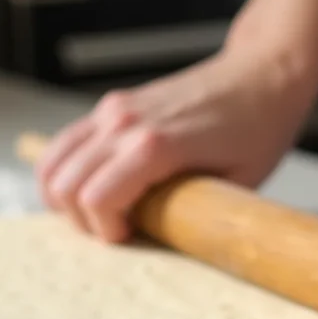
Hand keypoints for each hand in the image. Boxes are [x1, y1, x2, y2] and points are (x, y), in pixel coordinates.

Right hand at [36, 45, 317, 241]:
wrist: (263, 74)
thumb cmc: (258, 128)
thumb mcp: (237, 184)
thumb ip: (193, 213)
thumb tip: (162, 244)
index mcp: (155, 144)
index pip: (95, 200)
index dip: (107, 231)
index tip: (131, 237)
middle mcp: (124, 122)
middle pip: (64, 185)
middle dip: (83, 220)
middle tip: (117, 230)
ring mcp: (113, 110)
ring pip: (54, 163)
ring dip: (65, 197)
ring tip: (100, 213)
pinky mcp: (112, 105)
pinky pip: (66, 144)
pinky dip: (65, 172)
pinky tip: (90, 189)